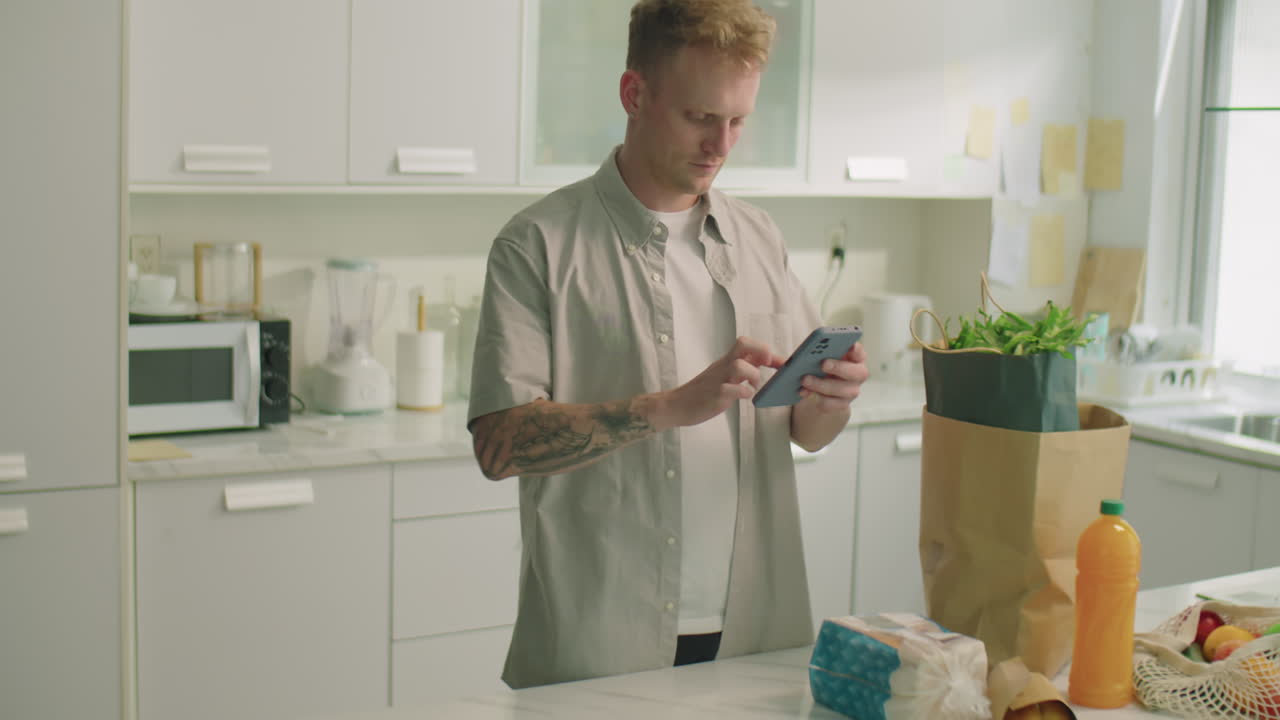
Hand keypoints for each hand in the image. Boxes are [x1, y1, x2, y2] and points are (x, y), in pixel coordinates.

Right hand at [653, 336, 782, 429]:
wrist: (675, 405)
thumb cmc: (702, 392)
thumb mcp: (723, 376)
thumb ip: (741, 369)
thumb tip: (762, 364)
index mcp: (726, 361)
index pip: (747, 345)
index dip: (767, 351)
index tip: (782, 363)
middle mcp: (722, 366)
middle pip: (742, 344)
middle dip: (761, 351)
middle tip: (768, 364)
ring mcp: (717, 380)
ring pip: (738, 365)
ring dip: (753, 374)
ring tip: (754, 386)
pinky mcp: (713, 395)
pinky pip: (730, 389)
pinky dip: (742, 391)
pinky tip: (745, 396)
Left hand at [798, 341, 868, 411]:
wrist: (821, 387)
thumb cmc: (819, 365)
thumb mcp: (818, 356)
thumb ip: (814, 352)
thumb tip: (798, 352)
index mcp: (854, 357)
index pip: (859, 351)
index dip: (856, 349)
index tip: (849, 346)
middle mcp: (858, 374)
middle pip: (856, 372)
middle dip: (839, 367)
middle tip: (823, 364)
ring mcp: (852, 390)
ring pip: (843, 390)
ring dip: (822, 384)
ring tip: (805, 380)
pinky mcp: (842, 404)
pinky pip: (833, 404)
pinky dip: (818, 399)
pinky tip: (805, 393)